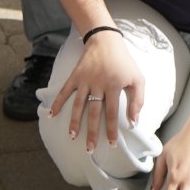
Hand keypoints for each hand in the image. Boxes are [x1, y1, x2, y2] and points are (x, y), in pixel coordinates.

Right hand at [46, 31, 143, 150]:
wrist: (105, 40)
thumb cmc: (124, 62)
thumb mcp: (137, 78)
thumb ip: (137, 100)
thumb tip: (134, 122)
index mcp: (113, 86)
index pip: (111, 113)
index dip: (110, 130)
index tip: (110, 144)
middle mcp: (97, 84)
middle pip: (93, 113)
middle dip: (91, 132)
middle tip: (89, 149)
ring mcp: (84, 80)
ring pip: (78, 104)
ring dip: (74, 121)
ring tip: (72, 136)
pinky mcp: (75, 76)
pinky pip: (64, 91)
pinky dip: (57, 102)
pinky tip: (51, 114)